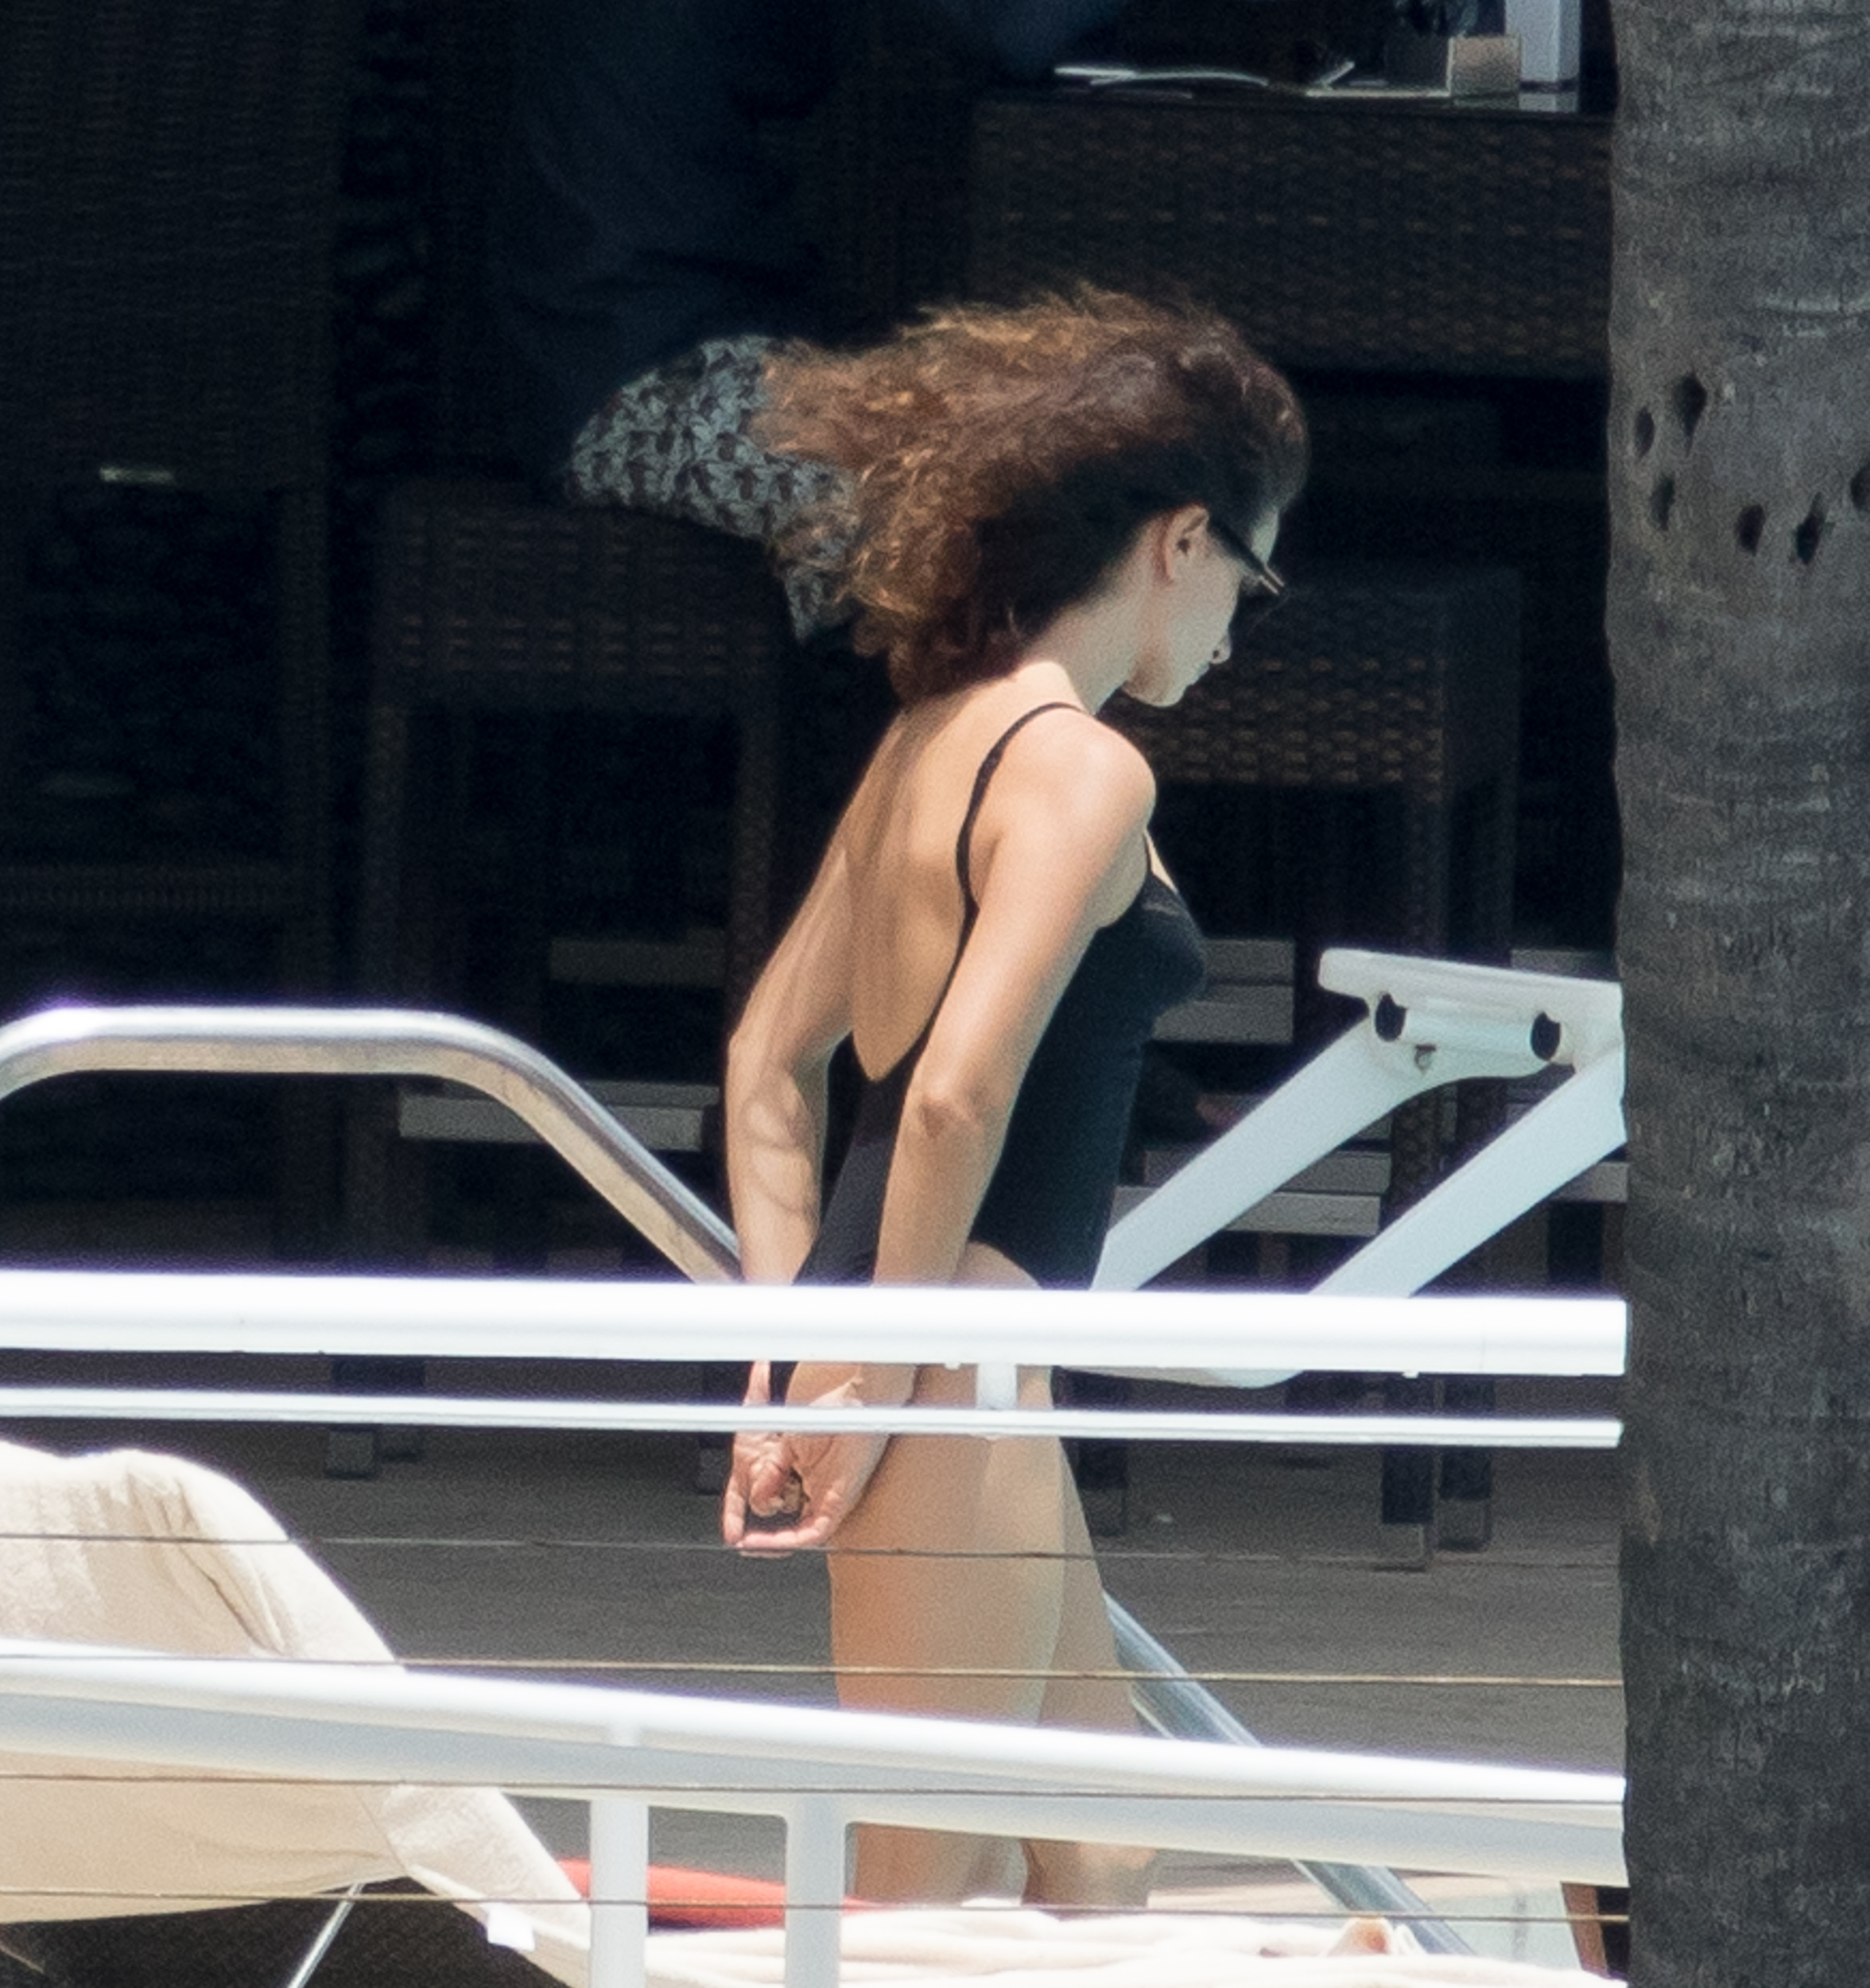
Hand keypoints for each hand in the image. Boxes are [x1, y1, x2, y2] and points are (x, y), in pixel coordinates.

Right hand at [720, 1360, 903, 1554]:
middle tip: (743, 1544)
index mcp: (809, 1480)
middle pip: (792, 1529)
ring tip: (749, 1545)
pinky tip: (767, 1540)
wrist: (852, 1401)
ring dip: (774, 1544)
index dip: (762, 1522)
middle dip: (766, 1541)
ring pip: (802, 1536)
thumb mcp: (784, 1449)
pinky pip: (815, 1532)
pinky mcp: (839, 1501)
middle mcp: (821, 1493)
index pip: (784, 1512)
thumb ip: (769, 1475)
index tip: (739, 1531)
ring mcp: (831, 1499)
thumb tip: (756, 1499)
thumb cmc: (829, 1415)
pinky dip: (790, 1540)